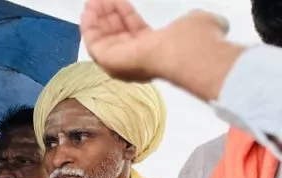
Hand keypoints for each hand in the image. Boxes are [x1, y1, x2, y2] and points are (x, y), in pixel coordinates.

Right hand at [80, 0, 229, 83]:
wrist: (185, 52)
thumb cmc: (194, 38)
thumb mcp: (198, 20)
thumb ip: (194, 20)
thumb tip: (199, 18)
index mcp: (155, 51)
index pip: (134, 30)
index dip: (125, 14)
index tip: (117, 0)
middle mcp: (135, 59)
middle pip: (116, 34)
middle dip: (107, 15)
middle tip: (99, 0)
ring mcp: (121, 62)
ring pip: (103, 38)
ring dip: (96, 19)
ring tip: (91, 2)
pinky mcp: (108, 61)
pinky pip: (94, 43)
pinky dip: (88, 28)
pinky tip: (87, 13)